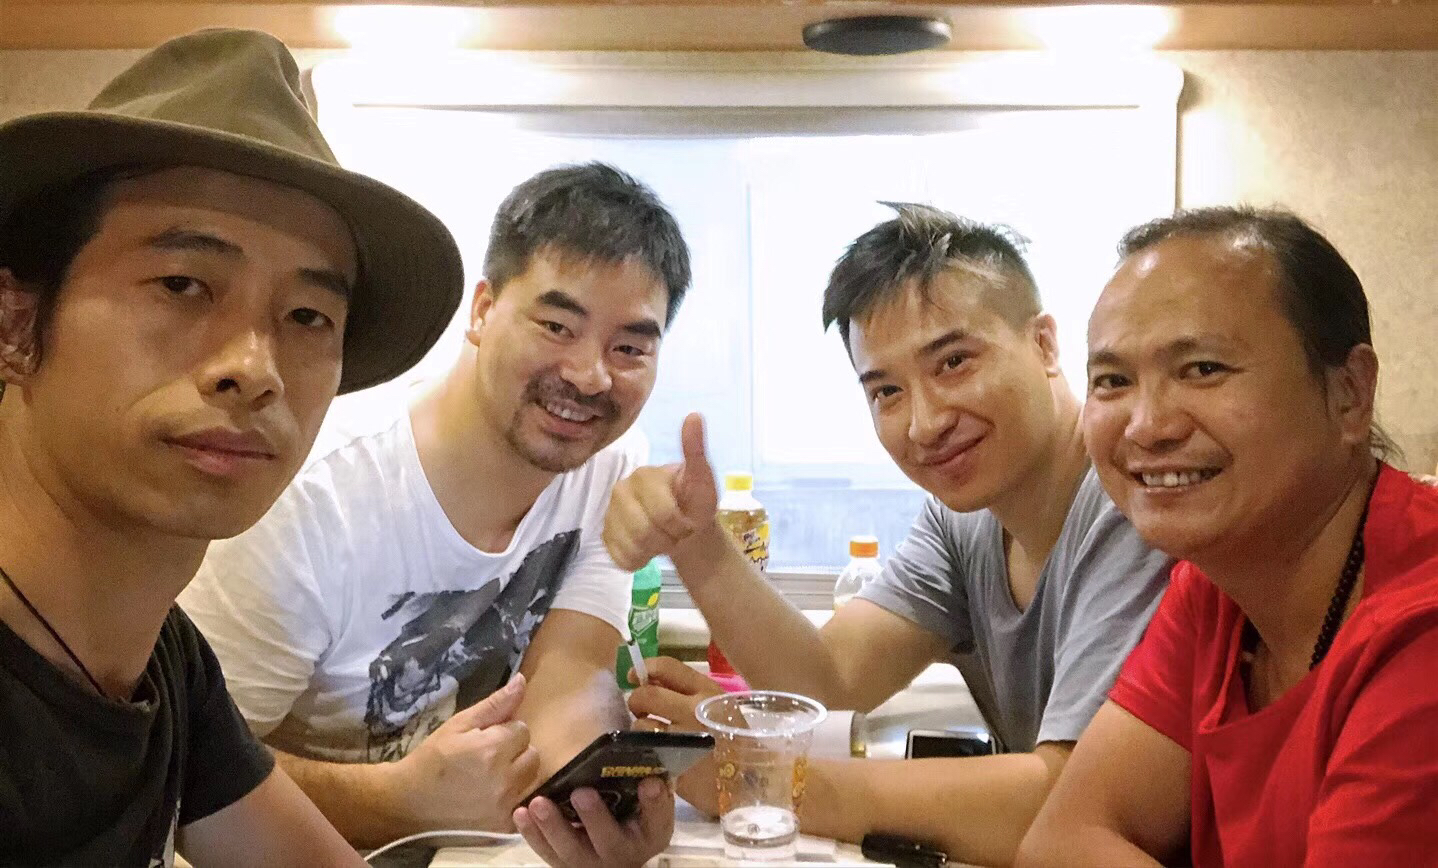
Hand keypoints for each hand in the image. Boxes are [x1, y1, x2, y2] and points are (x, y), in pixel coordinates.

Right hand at [388, 673, 541, 831]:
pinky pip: (524, 803)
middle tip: (487, 757)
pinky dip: (513, 798)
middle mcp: (504, 779)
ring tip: (489, 776)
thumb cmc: (431, 760)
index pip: (522, 729)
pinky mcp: (503, 826)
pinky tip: (490, 796)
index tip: (484, 739)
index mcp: (492, 750)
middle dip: (515, 751)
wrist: (406, 804)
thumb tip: (522, 681)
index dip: (504, 731)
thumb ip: (494, 705)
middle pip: (533, 754)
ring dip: (517, 774)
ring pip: (531, 779)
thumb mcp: (458, 725)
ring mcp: (505, 806)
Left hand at [514, 777, 675, 867]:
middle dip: (595, 817)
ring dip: (554, 827)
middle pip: (610, 841)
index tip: (650, 782)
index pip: (659, 819)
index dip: (655, 802)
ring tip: (539, 803)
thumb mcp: (647, 803)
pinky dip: (532, 833)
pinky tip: (521, 813)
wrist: (615, 855)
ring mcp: (592, 863)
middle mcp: (624, 854)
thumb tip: (640, 756)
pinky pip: (547, 852)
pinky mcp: (565, 865)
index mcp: (651, 834)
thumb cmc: (632, 816)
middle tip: (582, 793)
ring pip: (571, 850)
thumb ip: (646, 784)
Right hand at [604, 413, 719, 571]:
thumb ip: (695, 449)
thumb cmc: (693, 500)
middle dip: (668, 538)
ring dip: (655, 550)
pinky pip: (620, 558)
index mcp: (643, 475)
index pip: (663, 512)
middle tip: (677, 532)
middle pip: (644, 532)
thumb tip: (694, 415)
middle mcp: (619, 491)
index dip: (681, 524)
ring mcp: (609, 514)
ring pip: (631, 547)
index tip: (689, 521)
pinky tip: (648, 550)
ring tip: (664, 538)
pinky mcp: (605, 537)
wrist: (686, 525)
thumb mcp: (702, 477)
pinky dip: (638, 561)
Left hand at [626, 657, 723, 816]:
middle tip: (641, 711)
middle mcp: (692, 712)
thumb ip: (689, 691)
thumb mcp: (720, 706)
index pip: (666, 667)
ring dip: (639, 730)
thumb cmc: (736, 740)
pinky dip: (644, 752)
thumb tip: (651, 679)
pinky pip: (644, 752)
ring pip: (640, 725)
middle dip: (636, 701)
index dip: (645, 669)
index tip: (633, 677)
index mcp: (706, 693)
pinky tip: (654, 754)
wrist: (750, 782)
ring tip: (650, 736)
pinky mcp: (672, 767)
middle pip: (645, 695)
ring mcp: (681, 741)